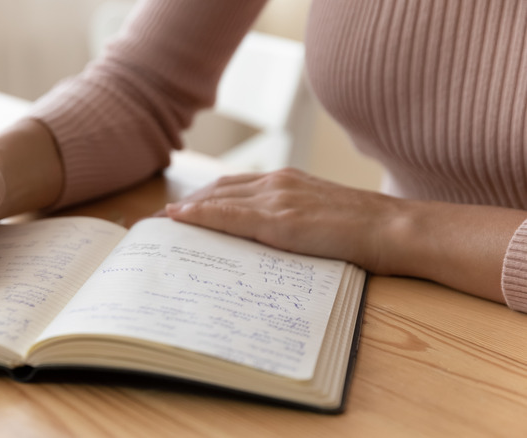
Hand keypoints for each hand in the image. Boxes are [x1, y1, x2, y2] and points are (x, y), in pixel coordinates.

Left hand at [164, 169, 400, 273]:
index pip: (229, 186)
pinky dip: (202, 215)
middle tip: (155, 221)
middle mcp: (276, 183)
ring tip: (158, 225)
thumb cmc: (359, 229)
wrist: (392, 229)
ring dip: (184, 210)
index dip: (199, 197)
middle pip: (216, 188)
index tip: (174, 212)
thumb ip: (285, 219)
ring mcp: (278, 198)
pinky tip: (180, 219)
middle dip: (184, 204)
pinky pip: (232, 215)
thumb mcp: (315, 216)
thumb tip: (257, 238)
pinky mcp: (282, 219)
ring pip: (217, 198)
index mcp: (284, 182)